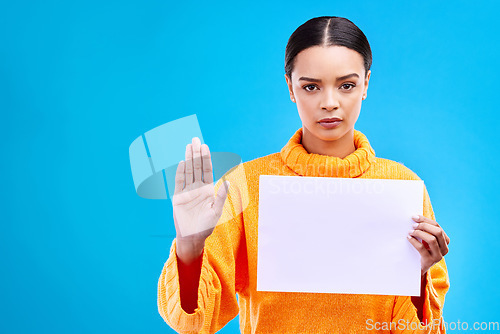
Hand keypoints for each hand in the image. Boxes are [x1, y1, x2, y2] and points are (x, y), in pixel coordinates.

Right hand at [172, 137, 229, 263]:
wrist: (192, 237)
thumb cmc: (206, 226)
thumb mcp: (216, 211)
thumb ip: (221, 196)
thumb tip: (227, 181)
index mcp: (207, 189)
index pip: (207, 170)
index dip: (206, 158)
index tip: (205, 146)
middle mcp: (197, 188)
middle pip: (196, 167)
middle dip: (196, 153)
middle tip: (195, 139)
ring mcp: (187, 191)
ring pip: (188, 171)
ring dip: (188, 158)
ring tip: (189, 146)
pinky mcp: (178, 197)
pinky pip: (179, 182)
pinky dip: (180, 172)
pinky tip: (182, 162)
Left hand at [407, 215, 449, 275]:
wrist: (418, 267)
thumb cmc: (422, 250)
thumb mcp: (427, 240)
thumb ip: (426, 231)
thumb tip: (415, 218)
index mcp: (445, 241)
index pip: (437, 226)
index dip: (425, 220)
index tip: (414, 217)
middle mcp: (444, 248)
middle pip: (437, 232)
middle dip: (424, 226)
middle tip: (413, 225)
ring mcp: (438, 256)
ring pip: (432, 239)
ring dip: (419, 233)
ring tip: (410, 232)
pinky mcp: (430, 261)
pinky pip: (422, 248)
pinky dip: (414, 241)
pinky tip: (409, 238)